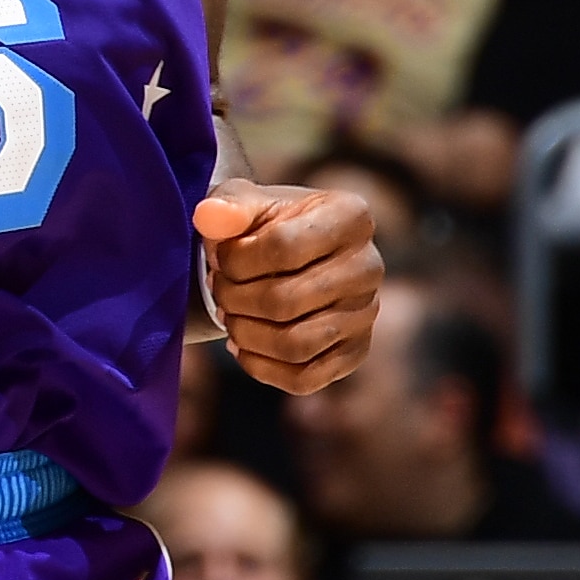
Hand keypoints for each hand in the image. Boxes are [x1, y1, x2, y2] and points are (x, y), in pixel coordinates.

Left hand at [197, 180, 382, 393]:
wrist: (287, 255)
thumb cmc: (264, 224)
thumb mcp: (245, 202)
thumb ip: (228, 206)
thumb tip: (209, 217)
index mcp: (351, 216)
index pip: (283, 247)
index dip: (236, 260)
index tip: (219, 257)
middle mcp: (370, 266)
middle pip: (285, 301)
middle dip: (234, 299)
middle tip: (219, 290)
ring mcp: (366, 314)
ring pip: (296, 344)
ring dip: (245, 335)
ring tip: (229, 316)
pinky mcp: (355, 353)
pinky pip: (305, 378)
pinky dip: (261, 367)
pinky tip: (241, 346)